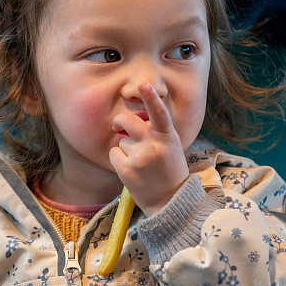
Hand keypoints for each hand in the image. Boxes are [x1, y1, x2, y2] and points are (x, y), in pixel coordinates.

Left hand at [109, 82, 188, 215]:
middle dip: (120, 122)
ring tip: (140, 163)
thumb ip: (155, 132)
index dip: (151, 97)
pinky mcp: (127, 169)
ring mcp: (140, 157)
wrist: (170, 201)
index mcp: (168, 137)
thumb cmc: (169, 171)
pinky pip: (114, 154)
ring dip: (125, 148)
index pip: (159, 113)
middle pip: (127, 121)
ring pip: (121, 140)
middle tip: (119, 127)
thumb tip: (130, 121)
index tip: (143, 83)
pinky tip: (131, 170)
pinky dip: (119, 159)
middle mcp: (154, 145)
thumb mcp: (170, 147)